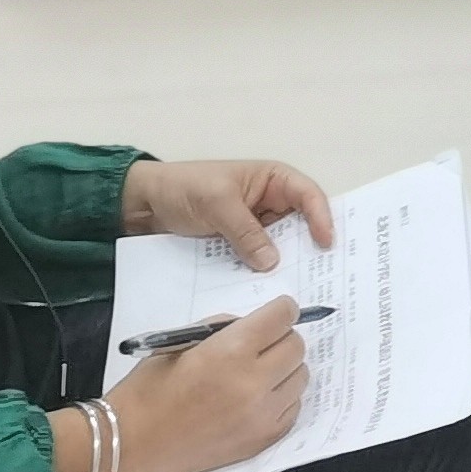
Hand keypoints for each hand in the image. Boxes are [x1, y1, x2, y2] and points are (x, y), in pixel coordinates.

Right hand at [106, 296, 309, 471]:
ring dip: (284, 369)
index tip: (277, 313)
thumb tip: (256, 324)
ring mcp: (262, 415)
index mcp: (231, 352)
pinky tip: (256, 399)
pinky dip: (281, 398)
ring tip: (257, 373)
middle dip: (282, 338)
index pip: (282, 317)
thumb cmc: (147, 391)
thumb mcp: (179, 343)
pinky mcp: (264, 439)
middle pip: (297, 346)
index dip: (281, 311)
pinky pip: (293, 407)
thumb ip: (223, 328)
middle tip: (262, 344)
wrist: (131, 447)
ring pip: (301, 376)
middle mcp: (253, 383)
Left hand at [123, 158, 333, 268]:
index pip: (308, 195)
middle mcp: (271, 203)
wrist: (144, 204)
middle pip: (301, 225)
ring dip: (288, 265)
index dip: (321, 217)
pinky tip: (269, 292)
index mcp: (272, 180)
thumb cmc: (184, 188)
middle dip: (311, 247)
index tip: (326, 243)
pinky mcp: (240, 247)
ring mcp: (256, 227)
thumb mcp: (217, 203)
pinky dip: (264, 274)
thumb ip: (246, 232)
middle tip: (326, 274)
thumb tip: (272, 263)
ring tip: (301, 288)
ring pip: (282, 247)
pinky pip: (259, 260)